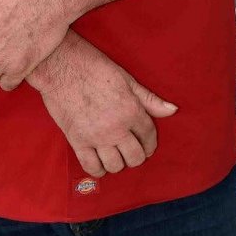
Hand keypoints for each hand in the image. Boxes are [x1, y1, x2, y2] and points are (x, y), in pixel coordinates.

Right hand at [30, 34, 176, 176]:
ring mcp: (96, 137)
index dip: (150, 143)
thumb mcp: (127, 79)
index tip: (147, 146)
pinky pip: (92, 167)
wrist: (62, 65)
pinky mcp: (77, 141)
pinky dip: (99, 169)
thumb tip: (172, 110)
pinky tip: (100, 163)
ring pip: (115, 165)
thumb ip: (149, 99)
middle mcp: (116, 128)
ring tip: (116, 155)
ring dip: (118, 163)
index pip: (148, 136)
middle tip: (132, 151)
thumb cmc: (95, 67)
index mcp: (131, 110)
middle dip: (136, 156)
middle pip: (134, 156)